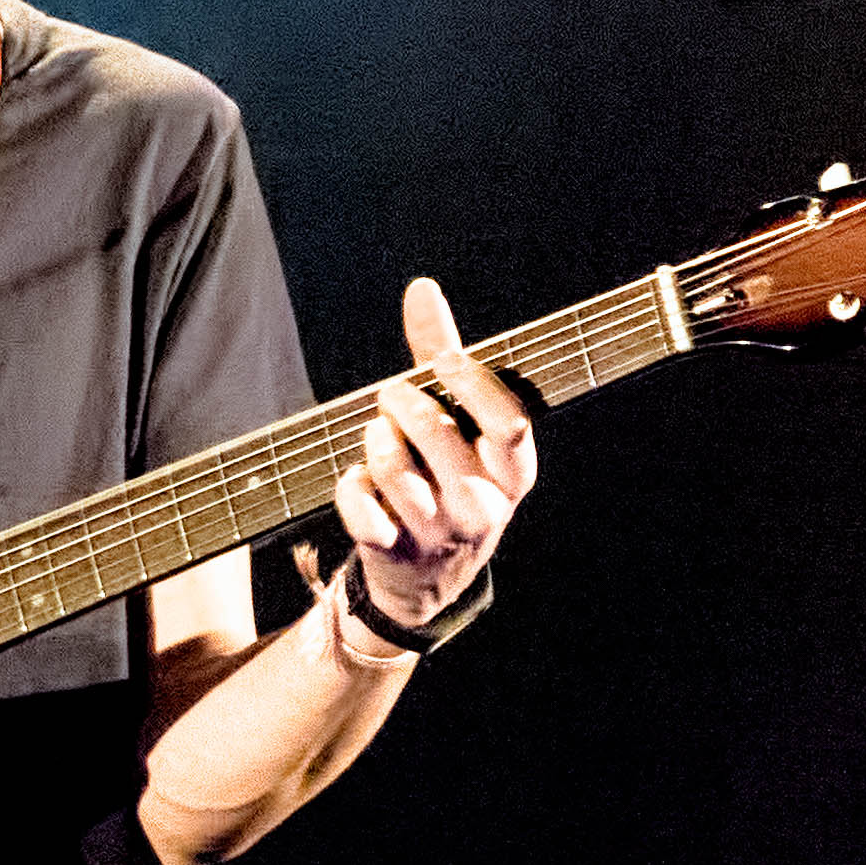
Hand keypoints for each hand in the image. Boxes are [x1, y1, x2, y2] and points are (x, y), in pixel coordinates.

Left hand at [338, 275, 534, 630]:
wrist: (427, 576)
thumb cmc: (446, 476)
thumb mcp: (461, 424)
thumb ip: (441, 355)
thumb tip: (422, 288)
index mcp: (515, 473)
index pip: (511, 425)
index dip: (473, 386)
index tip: (441, 360)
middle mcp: (485, 506)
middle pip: (440, 436)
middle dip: (405, 404)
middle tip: (392, 393)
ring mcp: (440, 533)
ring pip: (395, 470)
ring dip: (376, 440)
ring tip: (378, 435)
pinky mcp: (394, 552)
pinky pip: (360, 509)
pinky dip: (350, 486)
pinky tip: (358, 479)